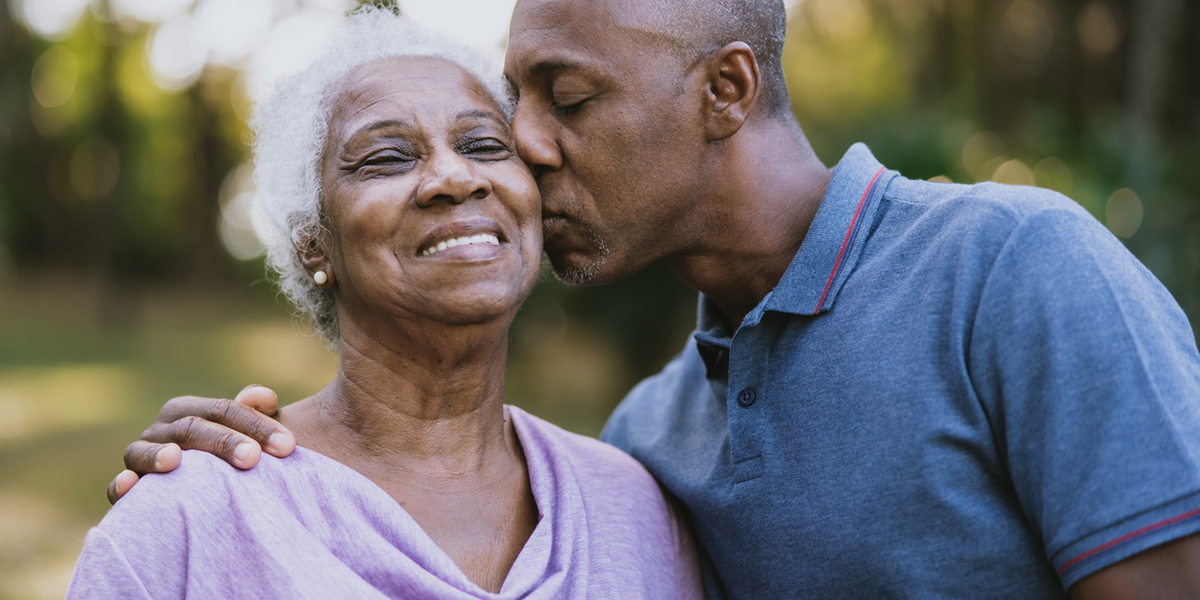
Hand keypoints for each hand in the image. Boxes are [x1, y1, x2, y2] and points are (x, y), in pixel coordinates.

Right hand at [106, 385, 295, 503]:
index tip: (289, 446)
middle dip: (224, 442)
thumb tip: (265, 397)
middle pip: (192, 428)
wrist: (197, 489)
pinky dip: (120, 484)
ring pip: (146, 451)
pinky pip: (115, 486)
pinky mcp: (127, 487)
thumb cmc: (228, 458)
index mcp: (191, 410)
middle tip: (253, 459)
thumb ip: (254, 413)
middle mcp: (163, 429)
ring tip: (176, 460)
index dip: (257, 425)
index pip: (224, 409)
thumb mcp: (245, 434)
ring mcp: (141, 456)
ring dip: (159, 455)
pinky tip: (130, 485)